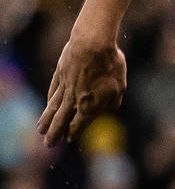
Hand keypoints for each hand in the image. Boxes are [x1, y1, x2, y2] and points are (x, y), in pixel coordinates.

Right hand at [38, 23, 126, 144]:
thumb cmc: (110, 65)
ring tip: (40, 130)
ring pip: (53, 108)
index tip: (69, 139)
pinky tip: (46, 106)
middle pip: (61, 120)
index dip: (74, 132)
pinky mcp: (59, 75)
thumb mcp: (120, 86)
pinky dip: (49, 101)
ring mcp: (64, 87)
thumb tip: (109, 110)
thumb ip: (113, 102)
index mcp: (90, 105)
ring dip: (46, 121)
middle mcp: (74, 100)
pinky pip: (52, 92)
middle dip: (55, 133)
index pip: (79, 124)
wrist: (91, 44)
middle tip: (48, 144)